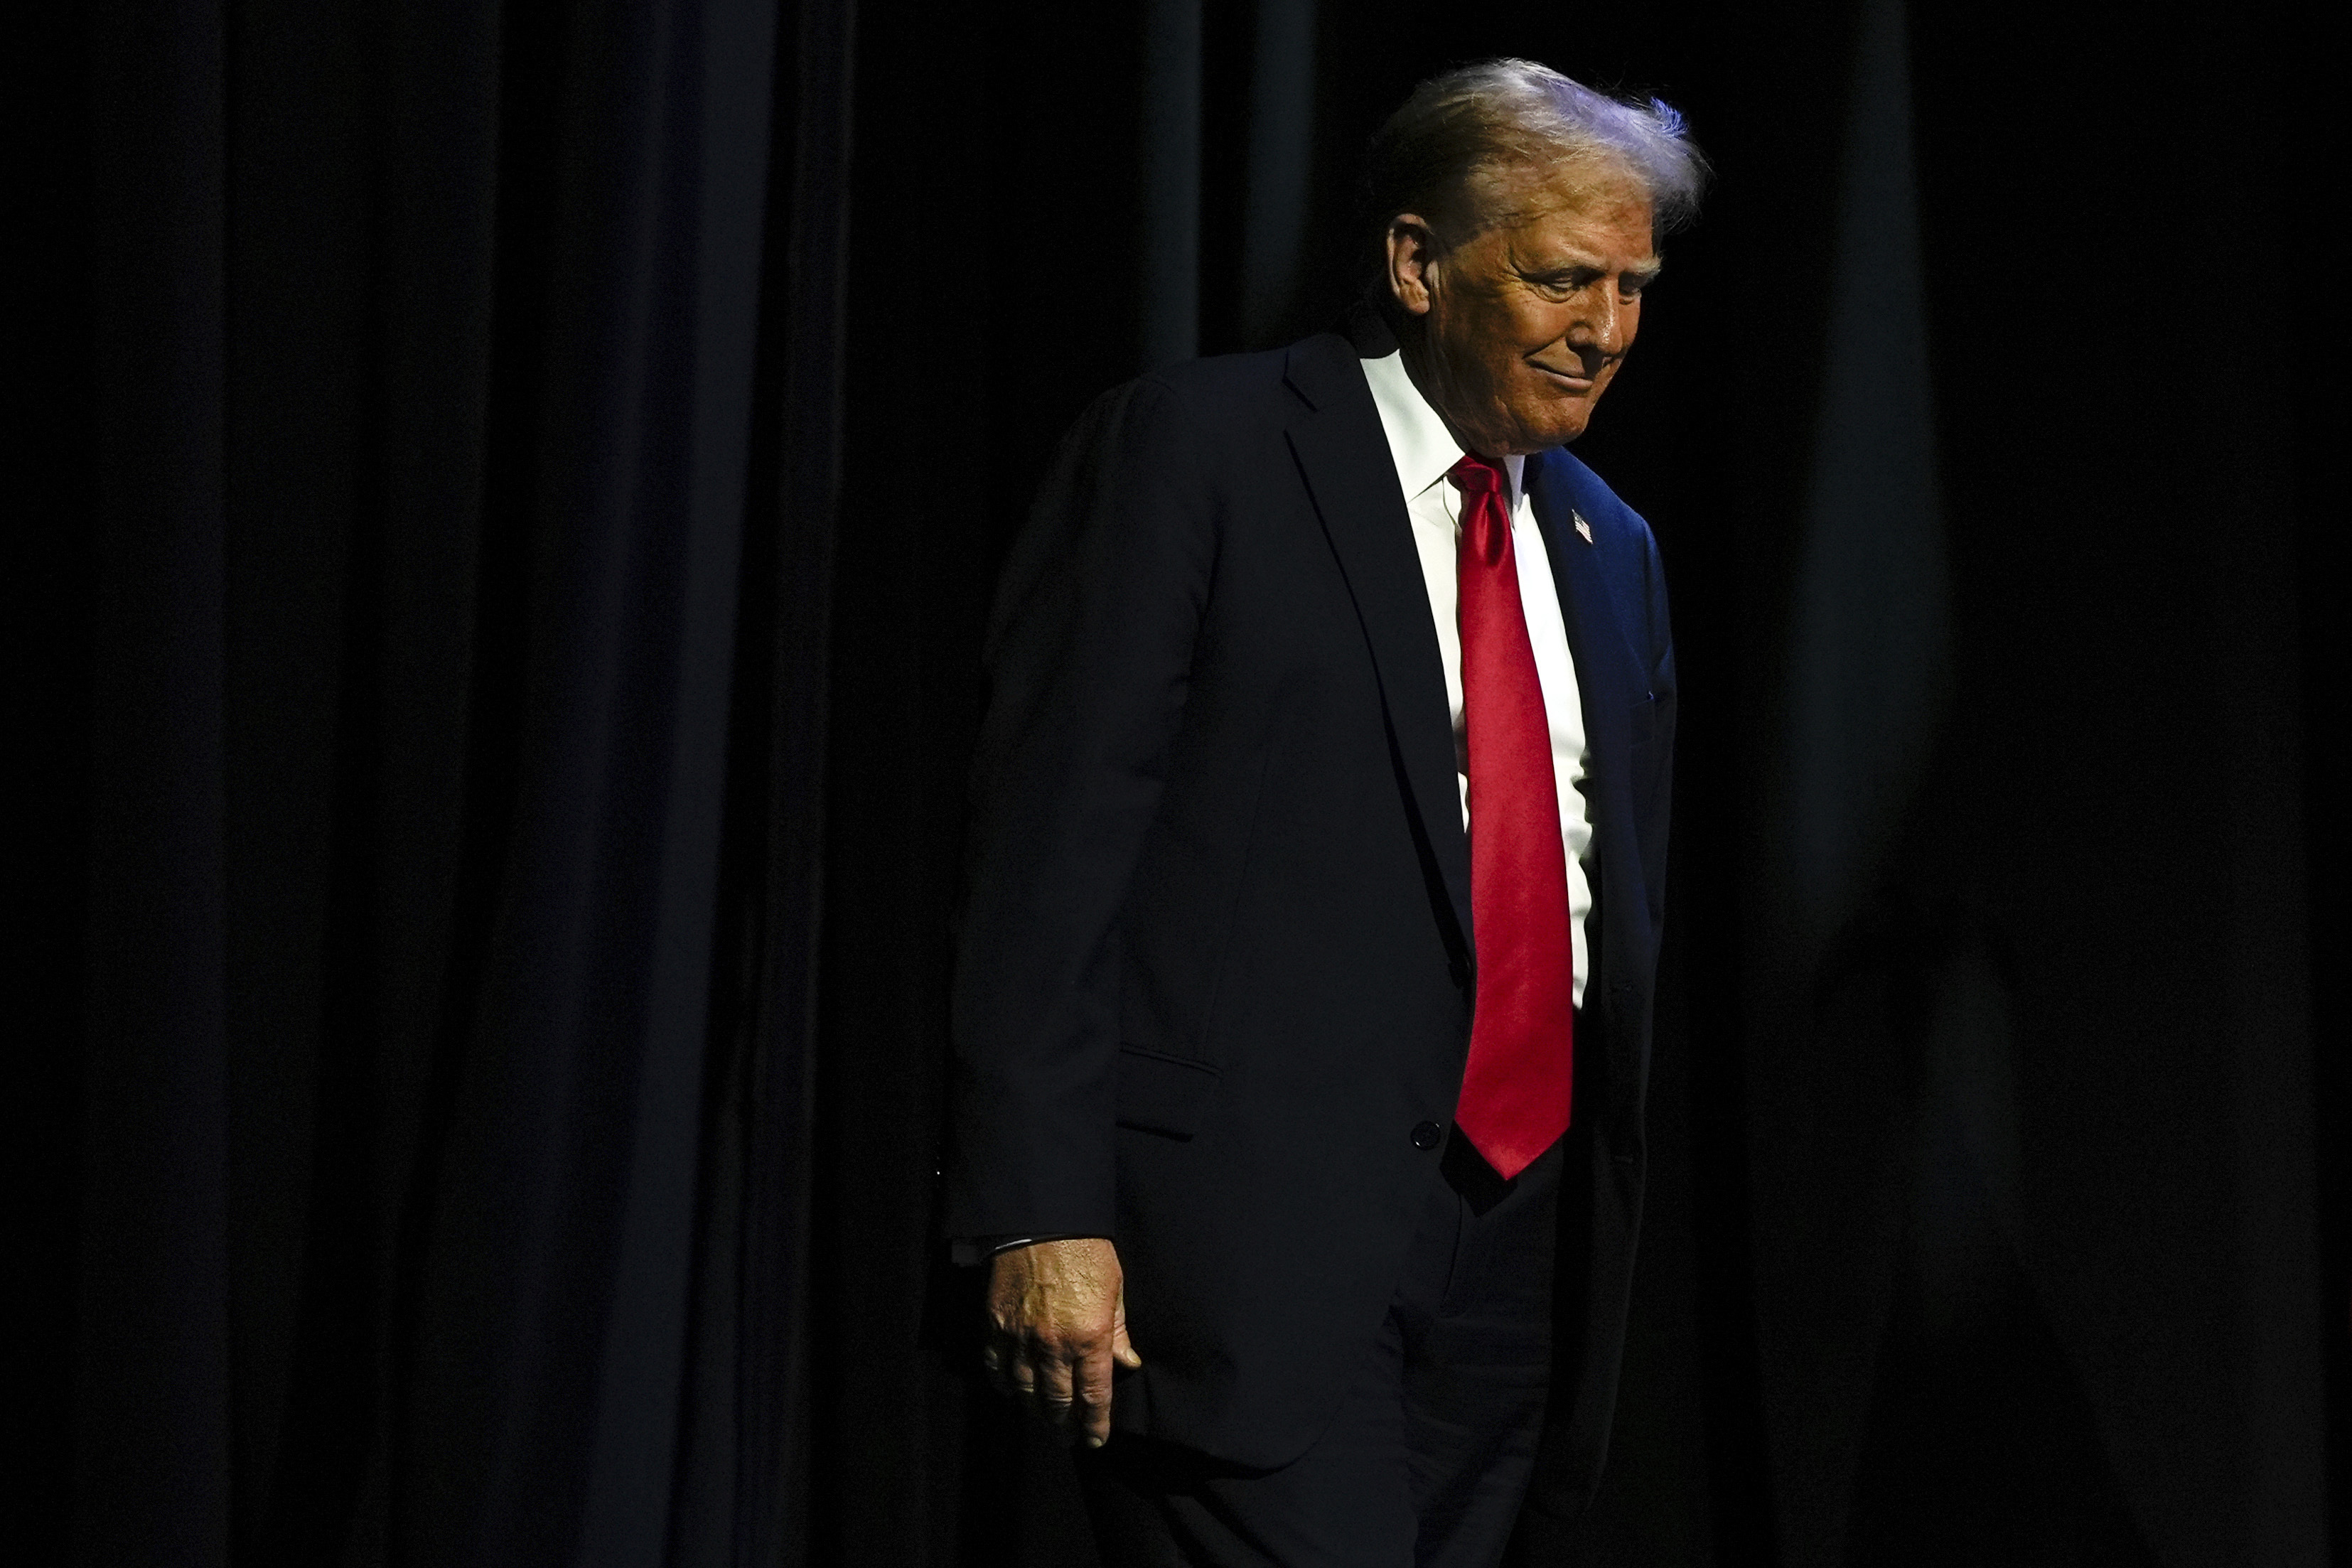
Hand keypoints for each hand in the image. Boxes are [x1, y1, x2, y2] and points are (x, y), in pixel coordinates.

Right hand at [982, 1237, 1141, 1446]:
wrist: (1042, 1220)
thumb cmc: (1086, 1250)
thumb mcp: (1114, 1288)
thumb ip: (1118, 1331)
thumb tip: (1128, 1364)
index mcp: (1090, 1337)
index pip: (1094, 1396)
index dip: (1094, 1424)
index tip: (1094, 1440)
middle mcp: (1054, 1345)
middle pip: (1057, 1402)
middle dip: (1065, 1425)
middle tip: (1068, 1438)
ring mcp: (1021, 1337)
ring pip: (1026, 1391)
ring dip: (1036, 1411)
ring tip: (1045, 1420)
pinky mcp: (996, 1325)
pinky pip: (996, 1367)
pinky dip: (1004, 1385)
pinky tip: (1012, 1392)